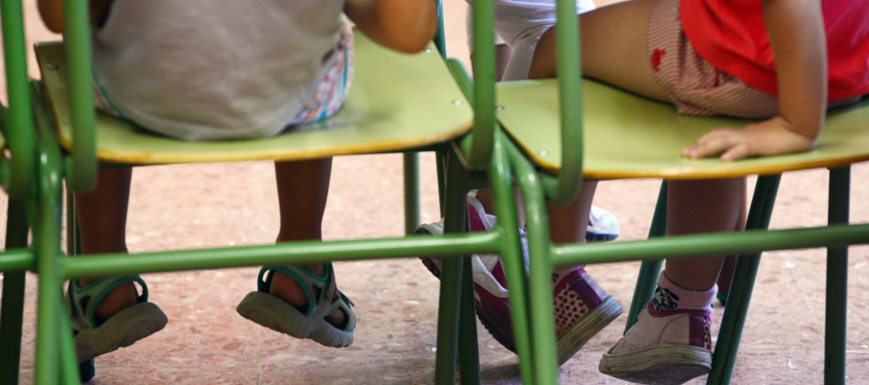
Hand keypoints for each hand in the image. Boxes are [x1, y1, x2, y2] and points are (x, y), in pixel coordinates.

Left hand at [681, 116, 816, 160]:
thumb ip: (745, 143)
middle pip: (714, 138)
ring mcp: (750, 139)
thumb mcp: (757, 140)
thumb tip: (734, 149)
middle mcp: (741, 135)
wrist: (799, 128)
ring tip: (693, 156)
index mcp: (740, 134)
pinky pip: (744, 149)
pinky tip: (724, 160)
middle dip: (698, 146)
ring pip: (723, 142)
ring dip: (707, 149)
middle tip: (683, 154)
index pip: (716, 135)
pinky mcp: (760, 145)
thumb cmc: (779, 135)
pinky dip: (733, 154)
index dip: (702, 141)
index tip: (688, 149)